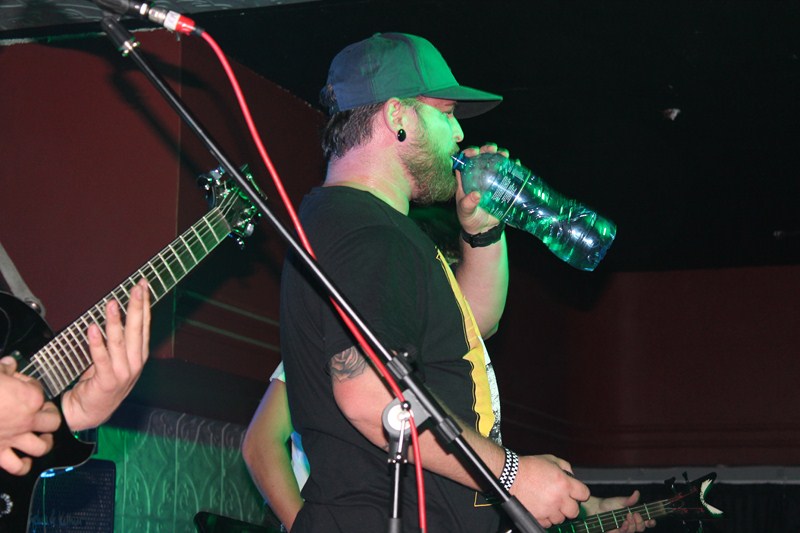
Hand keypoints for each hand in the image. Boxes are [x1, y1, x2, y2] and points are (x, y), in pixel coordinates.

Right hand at [0, 356, 60, 474]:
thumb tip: (10, 363)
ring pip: (41, 447)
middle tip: (43, 414)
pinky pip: (16, 466)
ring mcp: (14, 438)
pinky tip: (22, 461)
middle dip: (50, 417)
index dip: (31, 386)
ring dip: (43, 443)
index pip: (40, 390)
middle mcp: (28, 420)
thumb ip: (5, 368)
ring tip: (41, 439)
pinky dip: (22, 466)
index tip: (22, 384)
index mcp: (30, 397)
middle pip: (52, 421)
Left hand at [61, 279, 150, 430]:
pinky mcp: (106, 381)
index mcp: (140, 355)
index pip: (145, 325)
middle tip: (137, 287)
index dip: (145, 304)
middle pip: (137, 330)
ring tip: (112, 303)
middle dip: (137, 306)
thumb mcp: (117, 359)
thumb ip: (120, 340)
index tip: (143, 286)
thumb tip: (118, 312)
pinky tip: (93, 329)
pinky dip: (97, 343)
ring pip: (120, 342)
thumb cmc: (102, 382)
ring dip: (115, 321)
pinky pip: (100, 358)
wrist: (91, 411)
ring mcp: (123, 372)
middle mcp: (135, 362)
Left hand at [453, 143, 508, 234]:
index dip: (469, 153)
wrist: (483, 228)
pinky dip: (513, 166)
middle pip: (482, 157)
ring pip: (495, 162)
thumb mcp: (466, 212)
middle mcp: (478, 176)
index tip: (474, 151)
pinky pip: (507, 173)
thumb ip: (468, 204)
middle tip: (493, 149)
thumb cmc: (470, 218)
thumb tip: (475, 195)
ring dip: (500, 155)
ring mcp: (491, 179)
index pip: (465, 161)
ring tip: (505, 154)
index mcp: (466, 179)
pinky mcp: (502, 185)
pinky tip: (517, 163)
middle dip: (487, 149)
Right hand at [512, 454, 590, 528]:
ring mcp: (548, 510)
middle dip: (570, 506)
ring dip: (557, 513)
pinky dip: (546, 518)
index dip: (580, 493)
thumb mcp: (550, 459)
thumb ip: (565, 467)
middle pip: (574, 511)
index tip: (576, 493)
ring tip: (549, 503)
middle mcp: (558, 499)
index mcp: (564, 483)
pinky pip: (548, 524)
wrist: (510, 475)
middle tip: (562, 500)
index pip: (584, 494)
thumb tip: (572, 476)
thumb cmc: (528, 466)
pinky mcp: (538, 517)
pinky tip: (541, 508)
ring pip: (561, 519)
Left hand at [583, 491, 656, 531]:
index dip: (651, 522)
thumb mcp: (620, 501)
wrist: (596, 508)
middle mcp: (630, 524)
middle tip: (636, 514)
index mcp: (634, 516)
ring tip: (628, 516)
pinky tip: (624, 523)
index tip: (651, 520)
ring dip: (633, 524)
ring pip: (634, 531)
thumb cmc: (608, 504)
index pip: (646, 522)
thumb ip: (630, 500)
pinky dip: (626, 528)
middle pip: (642, 528)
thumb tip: (637, 493)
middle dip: (641, 522)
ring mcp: (624, 529)